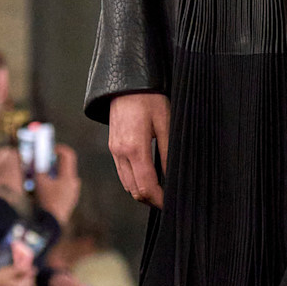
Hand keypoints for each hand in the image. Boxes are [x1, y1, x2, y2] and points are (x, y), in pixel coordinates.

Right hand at [34, 142, 81, 226]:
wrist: (52, 223)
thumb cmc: (45, 201)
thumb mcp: (39, 182)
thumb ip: (38, 168)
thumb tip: (35, 157)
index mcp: (68, 177)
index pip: (68, 155)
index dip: (58, 149)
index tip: (49, 149)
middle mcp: (74, 182)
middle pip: (66, 165)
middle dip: (53, 161)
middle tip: (42, 161)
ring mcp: (73, 191)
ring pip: (64, 175)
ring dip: (54, 172)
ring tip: (42, 175)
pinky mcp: (70, 198)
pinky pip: (64, 185)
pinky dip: (55, 181)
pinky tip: (46, 187)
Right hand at [109, 92, 169, 207]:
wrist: (126, 82)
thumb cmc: (149, 98)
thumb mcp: (166, 123)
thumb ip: (168, 152)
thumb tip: (174, 176)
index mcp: (134, 148)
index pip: (146, 186)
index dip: (160, 200)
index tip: (172, 204)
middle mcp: (120, 152)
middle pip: (134, 190)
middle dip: (151, 199)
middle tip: (169, 200)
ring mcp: (113, 150)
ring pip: (126, 184)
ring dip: (142, 191)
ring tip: (161, 191)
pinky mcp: (112, 146)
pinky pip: (122, 172)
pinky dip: (134, 180)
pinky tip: (148, 176)